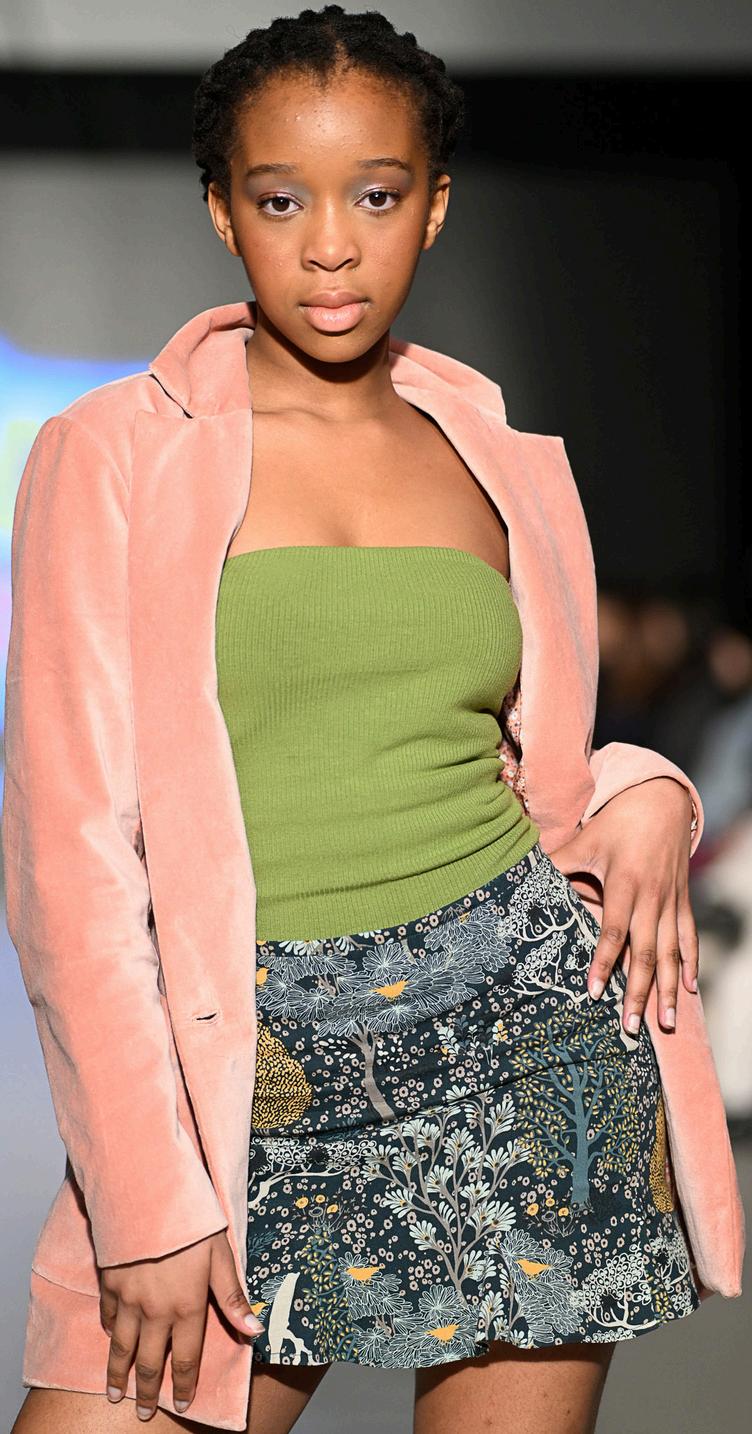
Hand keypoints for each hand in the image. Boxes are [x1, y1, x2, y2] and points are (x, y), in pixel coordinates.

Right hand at [100, 1228, 262, 1420]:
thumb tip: (255, 1331)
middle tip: (142, 1412)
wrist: (147, 1197)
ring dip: (118, 1374)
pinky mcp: (110, 1284)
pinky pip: (109, 1318)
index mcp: (187, 1307)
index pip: (187, 1358)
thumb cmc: (190, 1222)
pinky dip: (111, 1333)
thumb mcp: (221, 1256)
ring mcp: (129, 1300)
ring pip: (122, 1348)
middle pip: (150, 1362)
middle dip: (147, 1391)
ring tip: (115, 1393)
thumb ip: (233, 1297)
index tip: (184, 1404)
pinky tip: (112, 1341)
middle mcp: (156, 1311)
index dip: (186, 1385)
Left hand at [547, 776, 698, 1035]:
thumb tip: (522, 879)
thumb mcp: (585, 840)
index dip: (603, 963)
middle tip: (632, 1027)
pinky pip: (689, 937)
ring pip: (672, 953)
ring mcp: (670, 902)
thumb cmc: (617, 823)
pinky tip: (691, 989)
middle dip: (639, 992)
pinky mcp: (683, 901)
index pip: (612, 932)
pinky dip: (691, 963)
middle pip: (646, 953)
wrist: (661, 801)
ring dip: (668, 989)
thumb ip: (558, 863)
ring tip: (666, 1022)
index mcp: (624, 884)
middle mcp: (651, 898)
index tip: (594, 992)